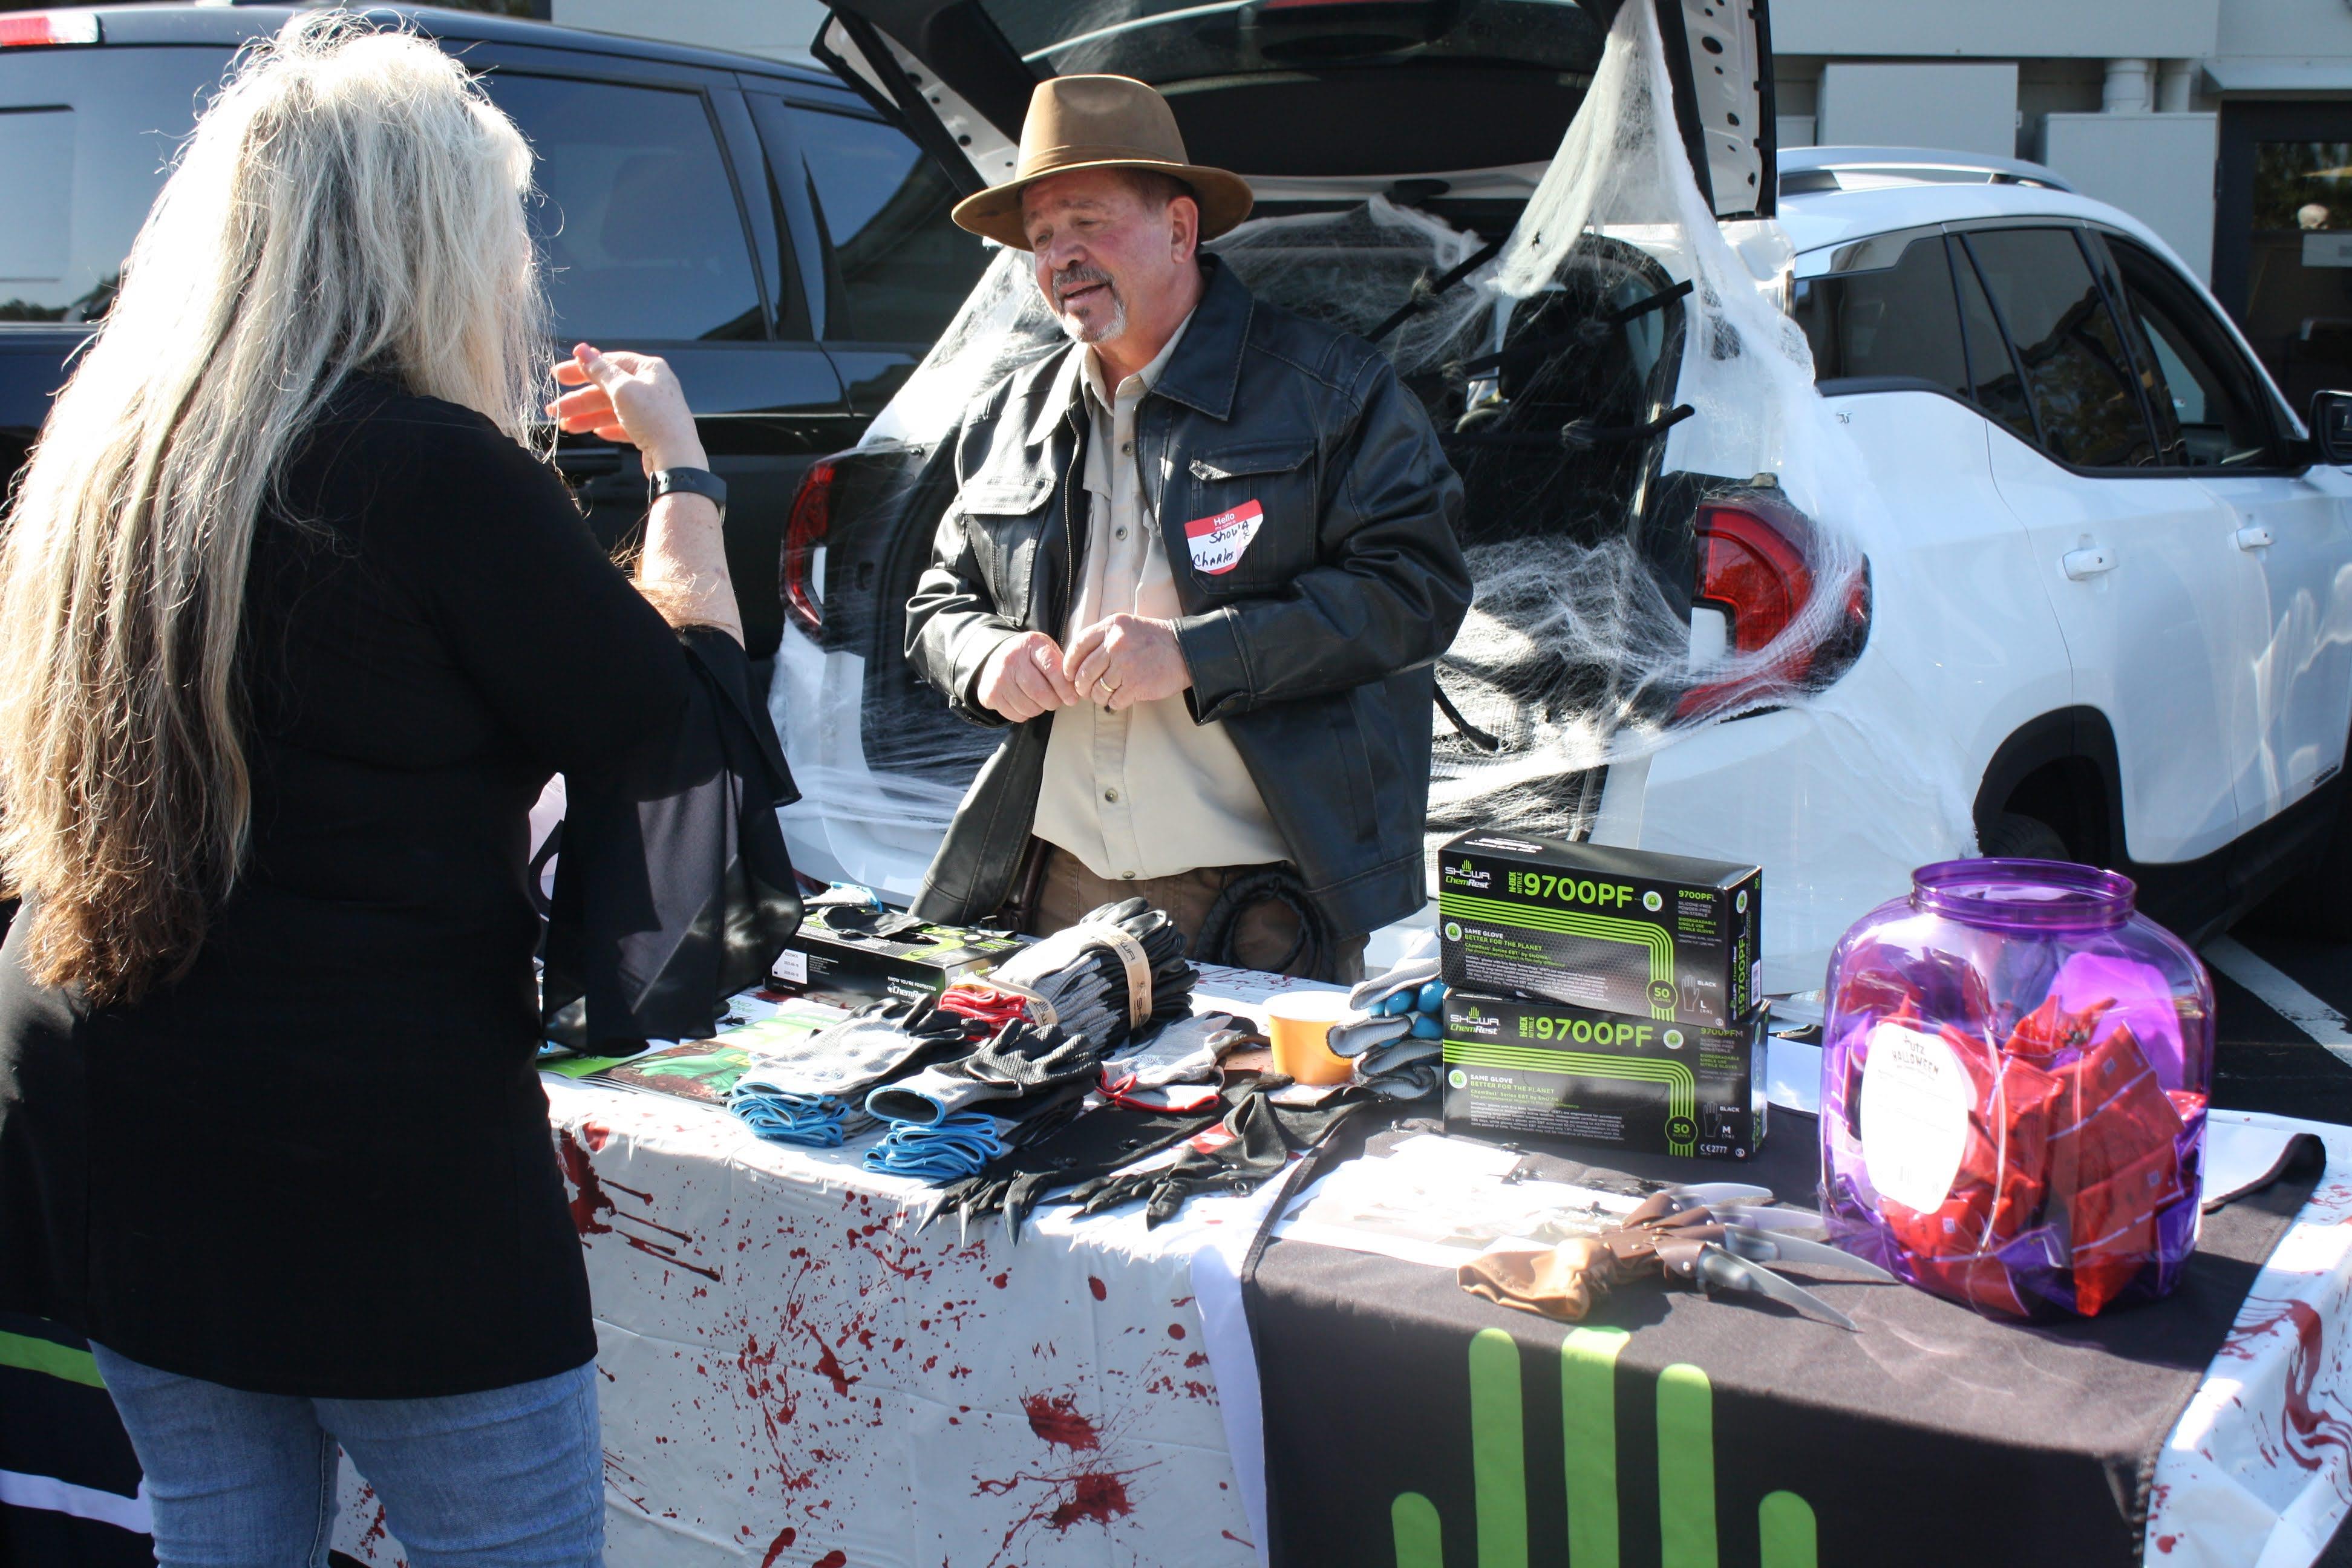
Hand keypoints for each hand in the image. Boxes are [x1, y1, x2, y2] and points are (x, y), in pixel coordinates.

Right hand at [547, 343, 706, 474]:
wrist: (676, 458)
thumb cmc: (654, 418)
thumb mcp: (622, 389)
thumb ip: (599, 370)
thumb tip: (582, 350)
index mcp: (649, 369)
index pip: (609, 362)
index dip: (582, 368)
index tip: (558, 375)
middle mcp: (652, 387)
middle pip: (607, 389)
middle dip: (579, 399)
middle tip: (553, 408)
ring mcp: (651, 410)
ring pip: (612, 409)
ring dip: (587, 416)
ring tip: (565, 425)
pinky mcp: (650, 432)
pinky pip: (623, 426)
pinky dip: (607, 428)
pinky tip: (595, 433)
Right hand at [976, 631, 1081, 721]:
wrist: (995, 657)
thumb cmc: (1029, 656)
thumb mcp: (1046, 650)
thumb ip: (1061, 666)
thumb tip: (1073, 692)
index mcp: (1031, 645)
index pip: (1052, 669)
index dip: (1065, 688)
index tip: (1072, 698)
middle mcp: (1012, 660)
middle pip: (1041, 692)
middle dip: (1053, 701)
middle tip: (1055, 700)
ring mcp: (999, 678)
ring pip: (1030, 708)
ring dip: (1040, 708)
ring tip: (1038, 699)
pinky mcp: (990, 695)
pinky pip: (1017, 715)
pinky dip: (1025, 714)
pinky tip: (1024, 701)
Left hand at [1064, 614, 1190, 710]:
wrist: (1185, 650)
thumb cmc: (1154, 640)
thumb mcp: (1127, 627)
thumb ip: (1103, 638)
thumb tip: (1077, 661)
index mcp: (1112, 627)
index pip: (1078, 646)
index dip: (1069, 663)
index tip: (1069, 674)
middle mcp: (1116, 644)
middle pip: (1084, 672)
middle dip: (1081, 686)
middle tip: (1085, 691)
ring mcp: (1126, 665)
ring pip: (1097, 690)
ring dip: (1099, 697)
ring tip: (1107, 694)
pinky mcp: (1136, 685)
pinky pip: (1113, 701)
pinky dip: (1114, 703)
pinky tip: (1122, 697)